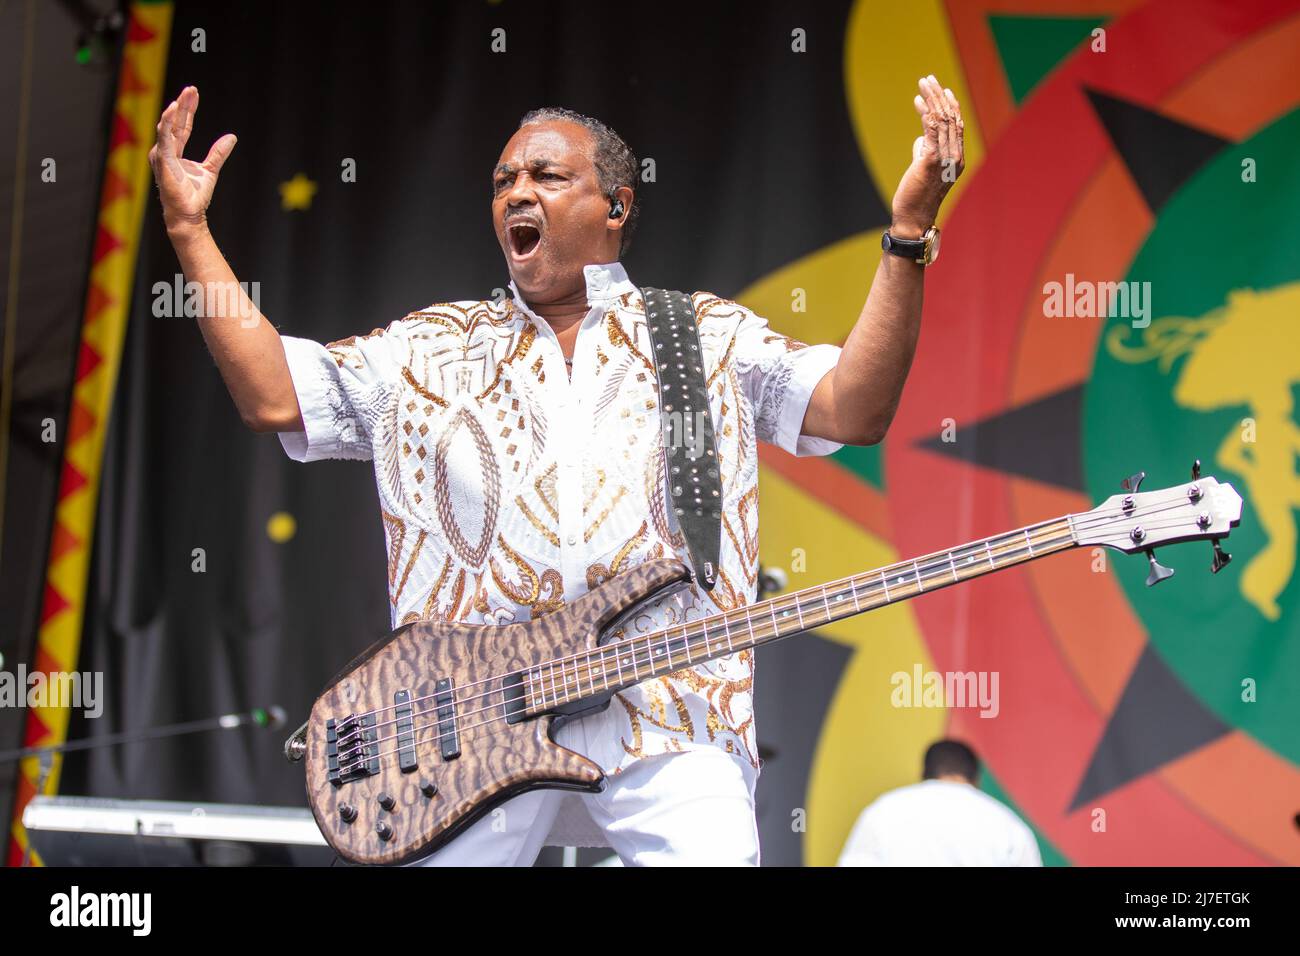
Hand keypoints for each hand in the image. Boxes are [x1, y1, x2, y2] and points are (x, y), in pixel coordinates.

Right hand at [148, 86, 237, 237]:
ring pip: (168, 126)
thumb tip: (232, 137)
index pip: (182, 126)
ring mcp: (162, 155)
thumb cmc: (195, 196)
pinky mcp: (162, 160)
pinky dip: (167, 122)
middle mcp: (165, 151)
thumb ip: (218, 153)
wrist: (189, 213)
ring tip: (186, 94)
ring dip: (176, 109)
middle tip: (191, 89)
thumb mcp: (211, 170)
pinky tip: (173, 109)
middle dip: (183, 105)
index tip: (194, 94)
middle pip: (174, 122)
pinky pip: (164, 137)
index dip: (188, 110)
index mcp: (174, 152)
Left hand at [890, 75, 964, 236]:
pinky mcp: (931, 161)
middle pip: (951, 118)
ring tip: (923, 84)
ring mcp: (946, 159)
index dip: (950, 105)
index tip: (942, 89)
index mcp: (957, 159)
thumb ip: (925, 152)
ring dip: (931, 99)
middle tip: (928, 79)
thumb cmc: (916, 196)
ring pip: (942, 120)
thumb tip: (920, 139)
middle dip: (939, 96)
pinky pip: (931, 130)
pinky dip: (925, 113)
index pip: (957, 125)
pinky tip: (918, 102)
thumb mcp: (923, 169)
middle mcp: (956, 157)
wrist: (913, 218)